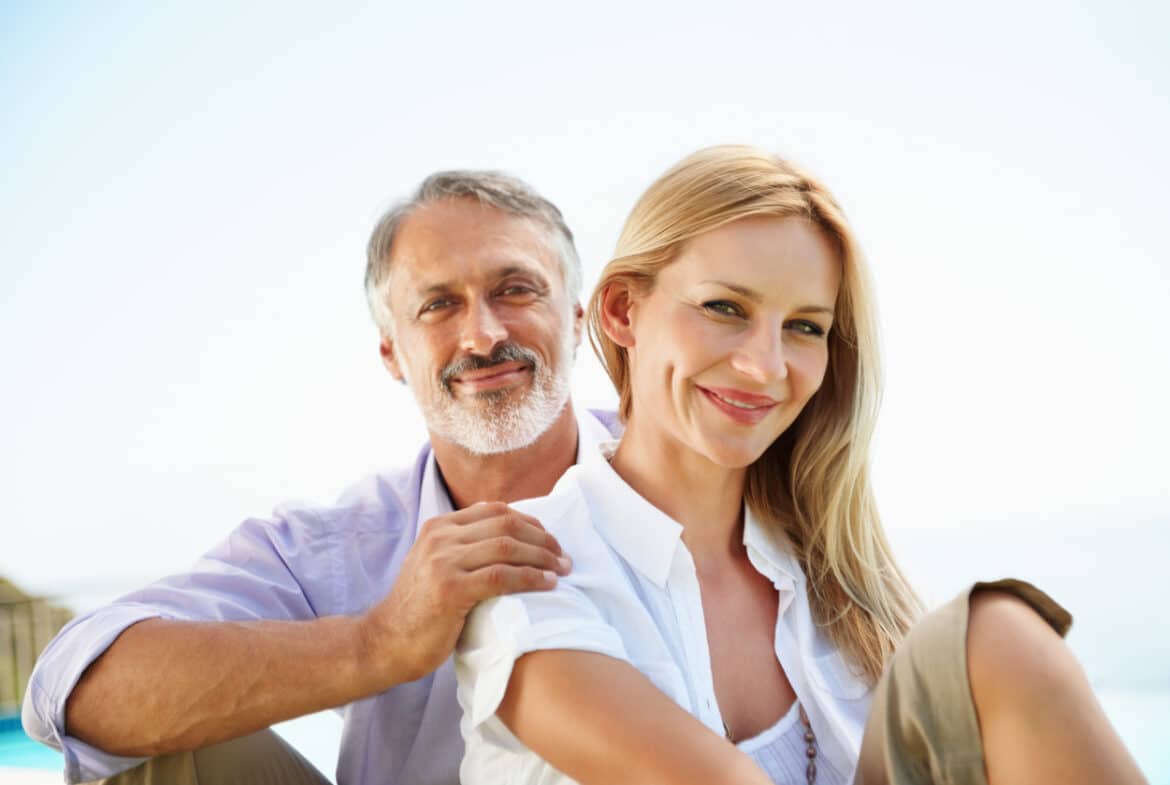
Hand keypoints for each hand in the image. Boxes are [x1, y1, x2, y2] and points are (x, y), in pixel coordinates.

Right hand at [360, 502, 570, 683]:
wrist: (386, 643)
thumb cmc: (420, 611)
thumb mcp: (437, 566)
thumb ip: (464, 548)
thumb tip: (513, 541)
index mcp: (439, 526)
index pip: (495, 510)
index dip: (530, 522)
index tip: (551, 540)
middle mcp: (440, 537)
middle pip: (506, 524)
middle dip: (543, 539)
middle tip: (565, 557)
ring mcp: (443, 561)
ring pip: (507, 547)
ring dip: (543, 557)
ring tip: (563, 570)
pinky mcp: (450, 589)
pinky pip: (502, 576)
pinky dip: (531, 578)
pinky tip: (548, 585)